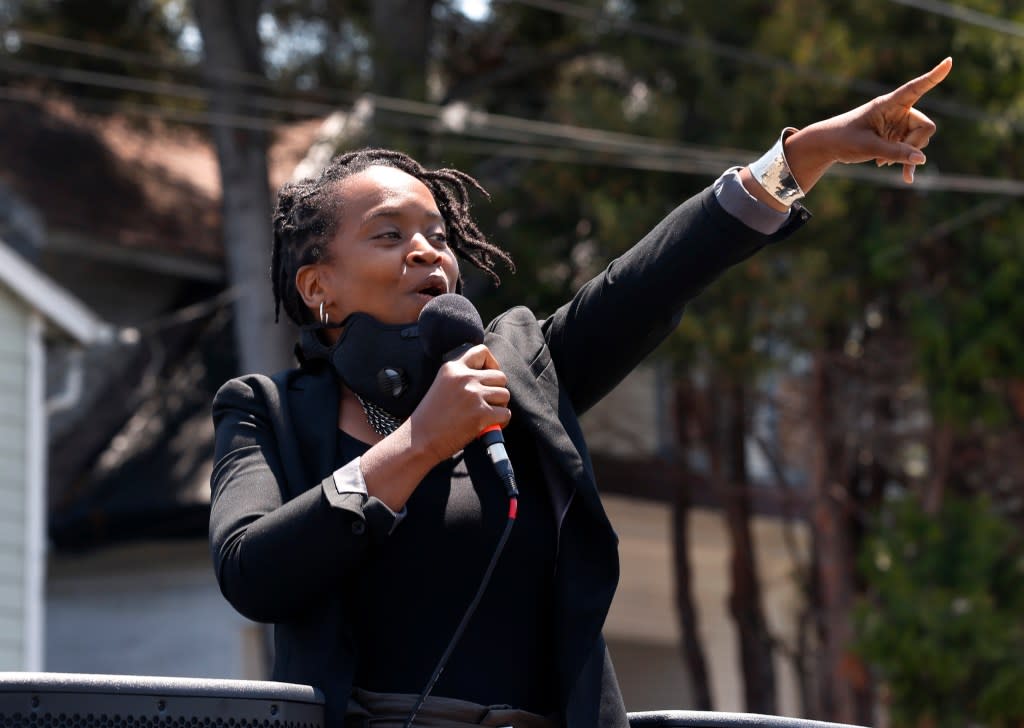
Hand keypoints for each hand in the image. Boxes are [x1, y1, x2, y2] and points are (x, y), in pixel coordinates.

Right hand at [410, 344, 510, 461]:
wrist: (419, 440)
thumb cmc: (430, 417)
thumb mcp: (442, 385)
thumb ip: (462, 377)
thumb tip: (490, 378)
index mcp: (453, 368)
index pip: (482, 351)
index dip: (491, 364)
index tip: (488, 378)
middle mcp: (464, 378)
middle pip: (500, 376)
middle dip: (497, 391)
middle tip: (487, 403)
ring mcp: (473, 395)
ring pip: (505, 395)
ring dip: (499, 407)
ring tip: (485, 416)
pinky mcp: (481, 414)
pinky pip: (505, 413)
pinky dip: (500, 422)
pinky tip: (487, 426)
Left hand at [759, 57, 952, 203]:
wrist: (828, 145)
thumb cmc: (843, 139)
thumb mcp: (868, 147)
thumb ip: (895, 152)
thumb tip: (923, 159)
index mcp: (888, 104)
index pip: (915, 88)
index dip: (933, 76)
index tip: (949, 61)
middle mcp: (898, 111)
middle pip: (925, 126)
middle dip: (914, 144)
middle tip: (891, 158)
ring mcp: (899, 125)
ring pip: (920, 140)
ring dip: (906, 155)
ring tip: (882, 162)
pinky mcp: (897, 137)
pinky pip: (912, 150)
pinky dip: (907, 162)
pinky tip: (906, 178)